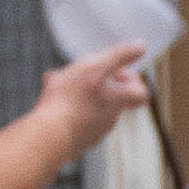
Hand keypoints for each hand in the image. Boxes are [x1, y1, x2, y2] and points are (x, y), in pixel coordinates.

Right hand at [30, 38, 152, 160]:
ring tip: (57, 85)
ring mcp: (92, 134)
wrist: (47, 137)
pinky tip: (47, 102)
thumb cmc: (69, 100)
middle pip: (111, 98)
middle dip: (95, 82)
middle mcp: (109, 120)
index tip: (114, 73)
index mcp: (117, 102)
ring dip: (76, 93)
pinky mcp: (75, 143)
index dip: (132, 80)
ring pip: (89, 108)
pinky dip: (64, 110)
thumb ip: (119, 56)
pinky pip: (73, 121)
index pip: (141, 93)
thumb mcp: (94, 67)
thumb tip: (141, 45)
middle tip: (77, 74)